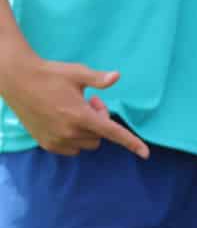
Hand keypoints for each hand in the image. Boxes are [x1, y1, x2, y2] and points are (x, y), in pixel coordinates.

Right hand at [0, 55, 148, 158]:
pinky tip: (66, 119)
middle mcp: (68, 132)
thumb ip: (99, 79)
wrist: (19, 82)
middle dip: (101, 121)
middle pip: (101, 136)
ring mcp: (56, 141)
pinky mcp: (45, 144)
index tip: (146, 154)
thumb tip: (116, 77)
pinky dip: (75, 137)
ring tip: (77, 109)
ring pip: (87, 143)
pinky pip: (71, 149)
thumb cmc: (51, 75)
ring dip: (88, 130)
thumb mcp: (78, 73)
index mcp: (79, 116)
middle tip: (92, 101)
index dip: (131, 142)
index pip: (112, 133)